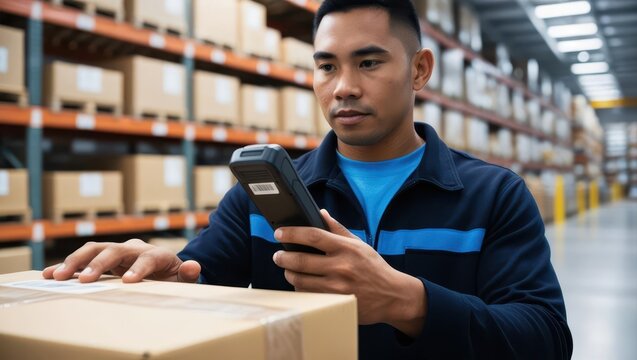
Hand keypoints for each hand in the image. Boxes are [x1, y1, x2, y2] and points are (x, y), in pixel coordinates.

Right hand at [42, 238, 200, 283]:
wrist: (162, 269)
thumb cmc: (172, 276)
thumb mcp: (182, 277)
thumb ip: (188, 273)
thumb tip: (194, 266)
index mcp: (156, 254)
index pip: (148, 257)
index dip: (139, 268)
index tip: (128, 281)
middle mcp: (134, 248)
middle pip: (114, 250)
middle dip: (99, 264)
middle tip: (85, 280)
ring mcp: (117, 251)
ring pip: (94, 250)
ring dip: (75, 261)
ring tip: (58, 276)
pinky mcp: (103, 258)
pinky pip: (82, 259)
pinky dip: (66, 265)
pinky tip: (48, 274)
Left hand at [272, 209, 426, 336]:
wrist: (392, 295)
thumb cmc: (374, 267)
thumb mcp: (359, 244)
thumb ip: (338, 229)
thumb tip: (321, 213)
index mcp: (346, 248)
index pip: (313, 236)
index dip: (292, 233)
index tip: (279, 232)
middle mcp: (341, 267)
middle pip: (301, 260)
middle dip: (283, 257)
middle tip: (278, 255)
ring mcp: (337, 287)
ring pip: (300, 280)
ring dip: (289, 273)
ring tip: (288, 269)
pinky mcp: (335, 302)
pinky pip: (308, 295)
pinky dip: (300, 288)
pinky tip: (301, 283)